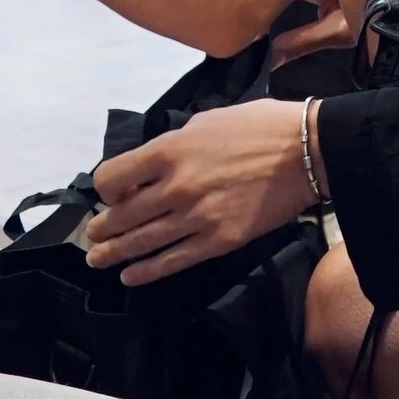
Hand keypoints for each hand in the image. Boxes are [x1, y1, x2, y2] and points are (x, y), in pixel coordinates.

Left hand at [86, 101, 313, 285]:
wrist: (306, 151)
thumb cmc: (257, 127)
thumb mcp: (204, 122)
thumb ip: (172, 147)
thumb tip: (149, 168)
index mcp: (169, 151)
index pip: (113, 177)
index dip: (105, 188)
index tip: (109, 194)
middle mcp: (175, 186)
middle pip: (123, 215)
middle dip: (102, 228)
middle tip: (93, 236)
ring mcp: (196, 217)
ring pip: (143, 241)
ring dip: (115, 253)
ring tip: (99, 259)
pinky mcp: (219, 241)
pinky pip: (173, 261)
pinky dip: (147, 271)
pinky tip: (131, 276)